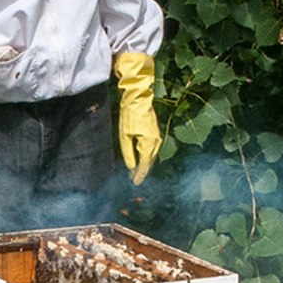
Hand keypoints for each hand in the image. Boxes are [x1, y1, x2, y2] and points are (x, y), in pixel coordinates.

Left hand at [114, 51, 161, 184]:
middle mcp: (156, 142)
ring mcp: (158, 138)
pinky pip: (152, 150)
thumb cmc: (129, 116)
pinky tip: (140, 160)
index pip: (145, 164)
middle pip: (149, 162)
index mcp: (148, 143)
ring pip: (151, 157)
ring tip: (135, 172)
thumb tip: (130, 167)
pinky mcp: (156, 134)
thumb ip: (128, 153)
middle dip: (142, 171)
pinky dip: (146, 157)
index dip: (140, 175)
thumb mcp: (124, 136)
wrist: (138, 99)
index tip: (134, 183)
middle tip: (133, 180)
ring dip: (144, 165)